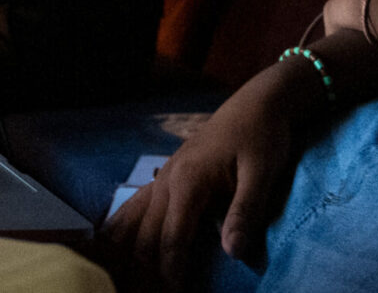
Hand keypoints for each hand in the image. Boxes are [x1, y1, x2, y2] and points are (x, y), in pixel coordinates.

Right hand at [101, 68, 303, 290]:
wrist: (255, 104)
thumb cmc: (261, 137)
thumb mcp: (262, 174)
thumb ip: (244, 212)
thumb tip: (232, 253)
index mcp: (188, 181)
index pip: (172, 236)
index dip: (172, 269)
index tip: (176, 292)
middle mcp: (167, 179)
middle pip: (145, 232)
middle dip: (145, 266)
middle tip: (152, 290)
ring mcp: (163, 176)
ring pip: (132, 218)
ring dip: (128, 248)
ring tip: (127, 275)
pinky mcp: (167, 175)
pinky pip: (135, 204)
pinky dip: (123, 226)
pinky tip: (115, 242)